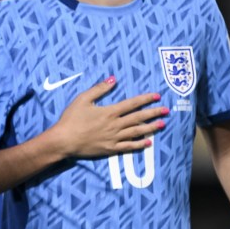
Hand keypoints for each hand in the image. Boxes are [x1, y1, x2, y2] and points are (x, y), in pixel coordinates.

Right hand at [51, 77, 166, 158]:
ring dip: (151, 128)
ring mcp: (114, 138)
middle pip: (139, 118)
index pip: (132, 104)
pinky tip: (148, 142)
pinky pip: (129, 147)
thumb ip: (99, 89)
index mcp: (109, 112)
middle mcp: (115, 125)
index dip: (146, 99)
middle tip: (166, 110)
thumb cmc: (71, 119)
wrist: (64, 140)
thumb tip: (113, 79)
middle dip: (154, 113)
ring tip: (161, 124)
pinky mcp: (110, 149)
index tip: (157, 96)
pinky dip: (140, 144)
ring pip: (137, 132)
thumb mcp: (83, 99)